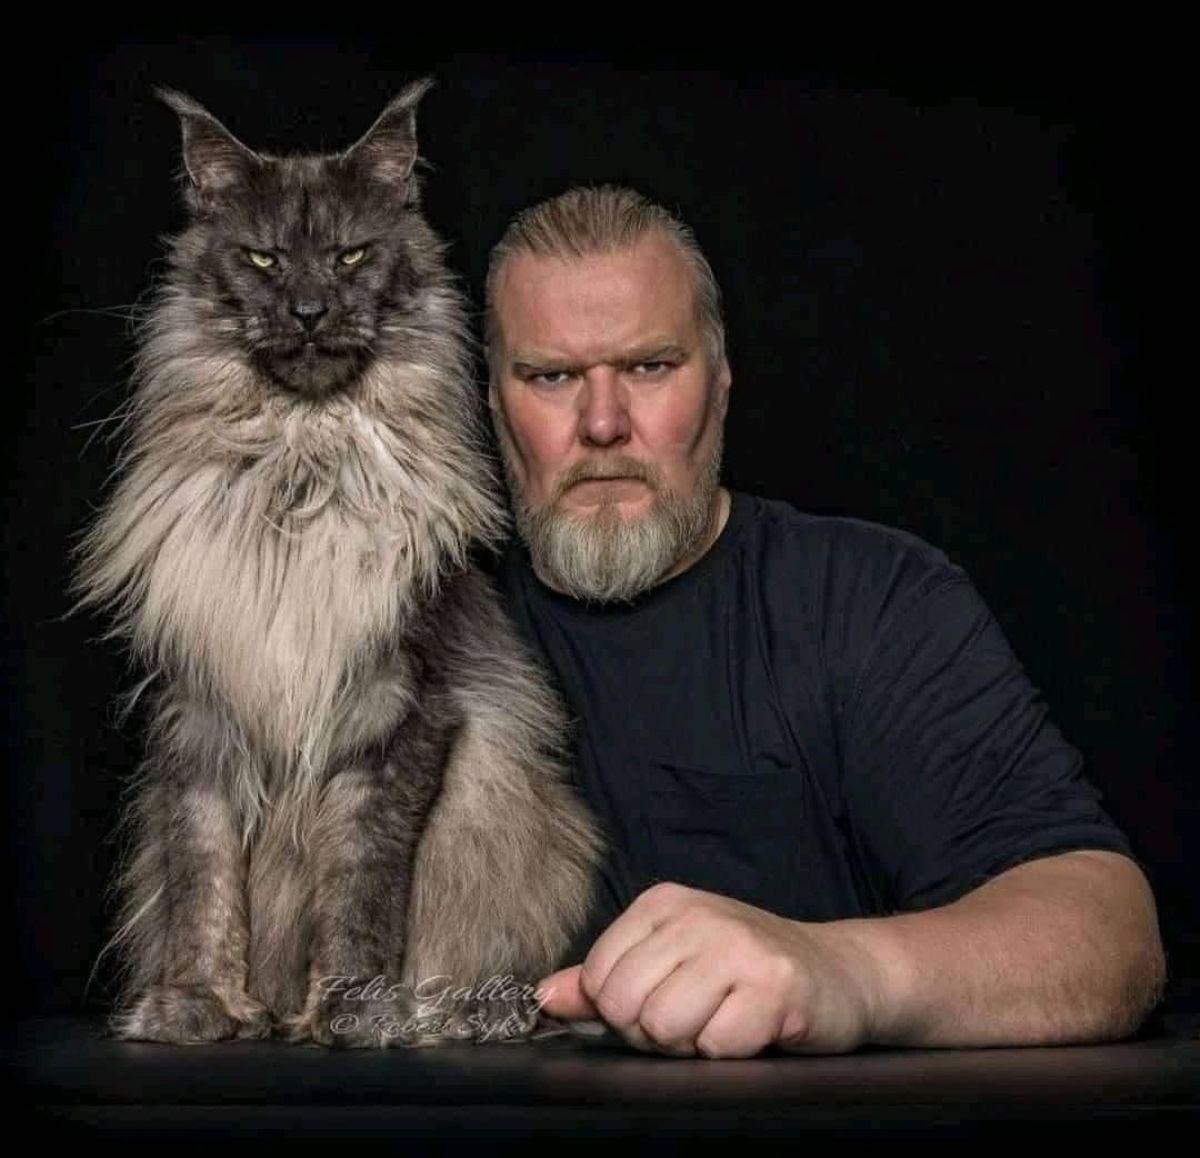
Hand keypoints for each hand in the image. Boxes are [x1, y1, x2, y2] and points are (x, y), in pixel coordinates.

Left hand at [536, 882, 885, 1057]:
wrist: (840, 974)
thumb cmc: (746, 972)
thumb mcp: (671, 960)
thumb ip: (604, 978)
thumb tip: (544, 997)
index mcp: (662, 903)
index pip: (599, 977)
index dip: (624, 1010)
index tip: (666, 1000)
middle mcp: (696, 915)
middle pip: (626, 1006)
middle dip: (656, 1031)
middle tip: (700, 1015)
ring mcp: (737, 946)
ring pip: (664, 1027)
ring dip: (694, 1043)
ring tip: (726, 1020)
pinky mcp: (774, 986)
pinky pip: (716, 1046)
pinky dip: (732, 1051)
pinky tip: (754, 1028)